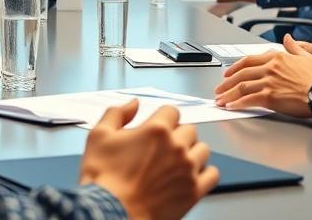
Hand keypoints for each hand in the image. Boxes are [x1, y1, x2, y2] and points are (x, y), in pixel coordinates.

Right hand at [80, 100, 217, 219]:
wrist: (110, 213)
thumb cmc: (103, 178)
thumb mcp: (99, 136)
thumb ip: (117, 113)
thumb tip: (133, 103)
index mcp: (157, 129)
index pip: (172, 111)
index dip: (163, 118)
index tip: (158, 128)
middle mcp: (177, 146)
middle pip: (189, 129)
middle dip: (177, 135)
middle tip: (163, 148)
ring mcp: (188, 169)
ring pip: (202, 150)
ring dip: (192, 153)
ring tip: (176, 163)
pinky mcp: (193, 191)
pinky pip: (212, 174)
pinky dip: (204, 173)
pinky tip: (190, 176)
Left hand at [213, 35, 311, 116]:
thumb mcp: (306, 57)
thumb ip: (293, 47)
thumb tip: (287, 38)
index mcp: (276, 57)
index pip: (249, 60)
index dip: (235, 67)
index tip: (228, 73)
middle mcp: (269, 67)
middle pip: (242, 74)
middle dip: (227, 83)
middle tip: (219, 89)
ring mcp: (268, 81)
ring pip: (242, 87)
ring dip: (228, 94)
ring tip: (220, 100)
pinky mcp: (269, 96)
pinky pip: (248, 99)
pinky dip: (237, 103)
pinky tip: (231, 106)